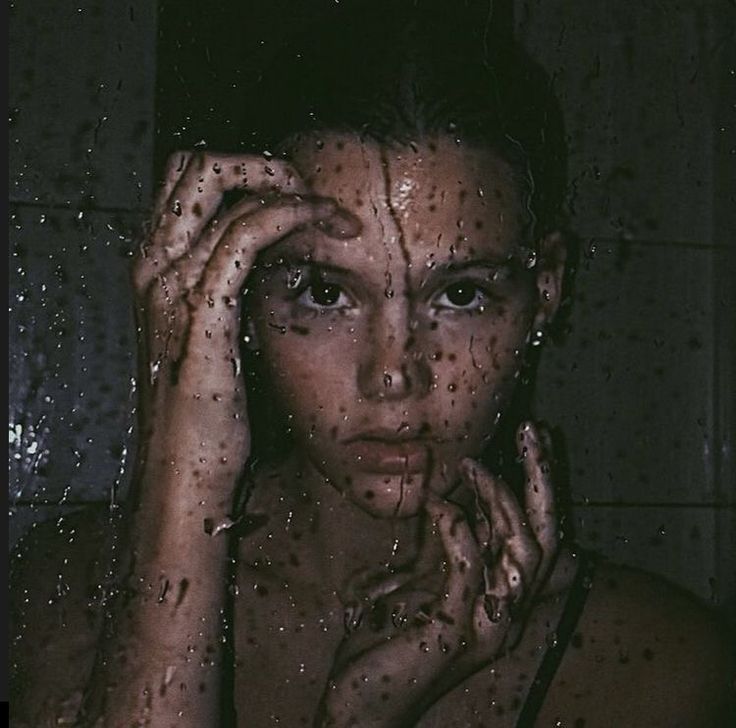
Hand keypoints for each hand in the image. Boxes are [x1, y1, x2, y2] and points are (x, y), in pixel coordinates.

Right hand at [130, 152, 346, 506]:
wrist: (184, 470)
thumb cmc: (207, 411)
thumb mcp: (213, 338)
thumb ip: (229, 293)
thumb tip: (273, 263)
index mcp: (155, 269)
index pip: (191, 180)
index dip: (246, 173)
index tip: (297, 197)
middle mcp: (154, 266)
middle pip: (197, 166)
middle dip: (262, 165)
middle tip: (309, 194)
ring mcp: (171, 287)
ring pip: (223, 188)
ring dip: (288, 188)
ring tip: (331, 214)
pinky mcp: (202, 314)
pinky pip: (247, 234)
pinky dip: (292, 217)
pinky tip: (329, 229)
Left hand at [316, 421, 559, 726]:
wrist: (361, 703)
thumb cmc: (388, 643)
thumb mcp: (420, 582)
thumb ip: (442, 548)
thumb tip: (452, 499)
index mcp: (500, 597)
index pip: (538, 532)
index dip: (541, 483)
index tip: (533, 437)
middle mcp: (505, 611)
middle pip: (546, 536)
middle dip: (542, 479)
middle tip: (530, 431)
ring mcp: (484, 624)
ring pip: (522, 551)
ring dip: (500, 500)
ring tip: (475, 465)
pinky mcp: (452, 632)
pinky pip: (470, 569)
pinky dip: (456, 528)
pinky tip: (440, 503)